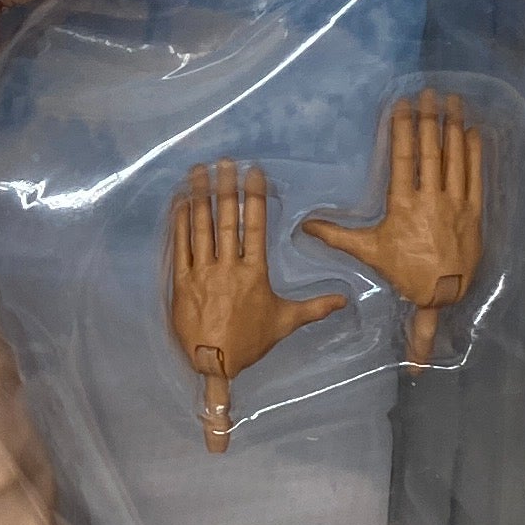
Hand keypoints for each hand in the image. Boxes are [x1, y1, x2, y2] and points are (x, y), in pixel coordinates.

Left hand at [169, 159, 344, 449]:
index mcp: (254, 273)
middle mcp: (228, 267)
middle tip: (224, 162)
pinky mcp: (182, 281)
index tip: (253, 173)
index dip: (254, 197)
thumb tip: (345, 301)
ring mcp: (202, 272)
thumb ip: (314, 308)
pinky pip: (180, 246)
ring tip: (199, 171)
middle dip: (226, 188)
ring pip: (201, 228)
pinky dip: (179, 223)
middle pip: (227, 220)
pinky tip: (180, 203)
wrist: (213, 362)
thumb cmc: (249, 342)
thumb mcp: (284, 323)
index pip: (255, 227)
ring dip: (200, 197)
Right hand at [301, 91, 486, 366]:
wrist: (443, 292)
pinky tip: (471, 132)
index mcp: (404, 205)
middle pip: (431, 151)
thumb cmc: (405, 271)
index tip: (403, 105)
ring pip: (455, 158)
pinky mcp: (473, 211)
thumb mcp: (369, 252)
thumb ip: (337, 236)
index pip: (404, 158)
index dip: (403, 129)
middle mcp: (431, 199)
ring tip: (453, 102)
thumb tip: (305, 226)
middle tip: (429, 93)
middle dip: (429, 119)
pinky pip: (475, 176)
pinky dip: (474, 153)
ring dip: (453, 127)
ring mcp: (455, 203)